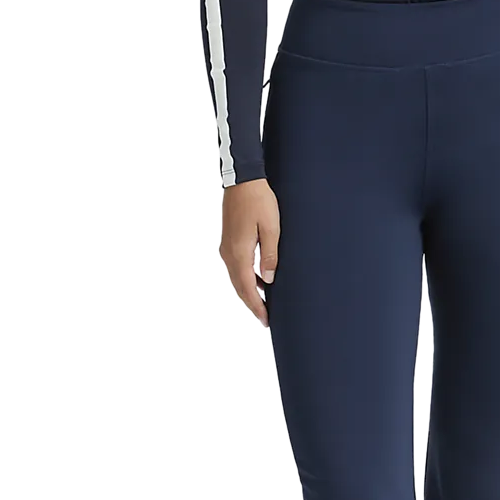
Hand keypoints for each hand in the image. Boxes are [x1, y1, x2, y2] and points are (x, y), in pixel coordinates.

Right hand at [219, 178, 279, 327]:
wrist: (243, 179)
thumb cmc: (258, 200)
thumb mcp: (271, 228)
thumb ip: (270, 255)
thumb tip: (268, 279)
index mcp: (239, 253)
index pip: (248, 289)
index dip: (257, 306)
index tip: (266, 320)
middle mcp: (230, 253)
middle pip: (239, 287)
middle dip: (253, 304)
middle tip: (265, 318)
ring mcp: (227, 248)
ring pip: (237, 278)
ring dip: (249, 292)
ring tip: (263, 303)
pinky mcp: (229, 242)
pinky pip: (236, 267)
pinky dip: (246, 279)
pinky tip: (257, 281)